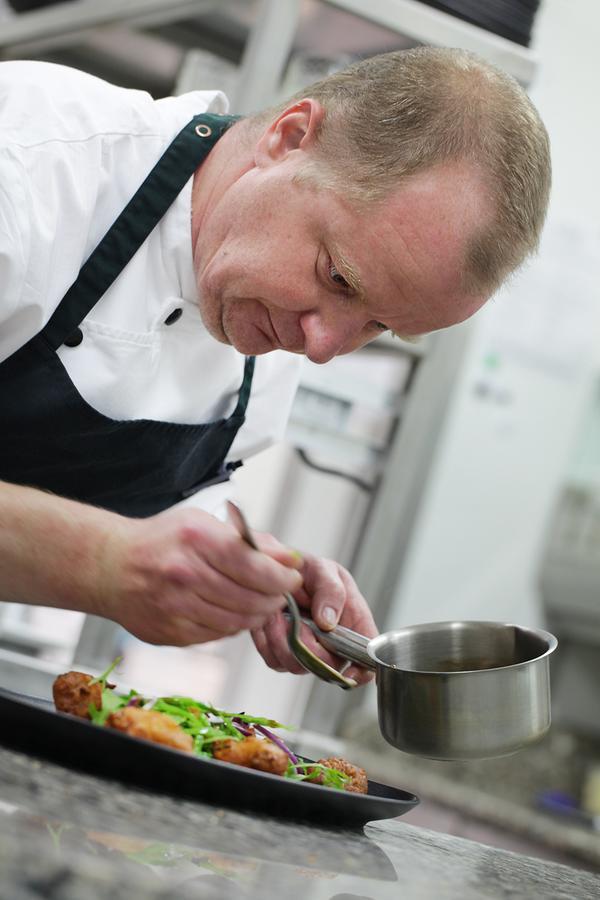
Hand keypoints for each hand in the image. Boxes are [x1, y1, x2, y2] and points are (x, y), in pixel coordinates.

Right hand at [95, 507, 302, 645]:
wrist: (109, 566)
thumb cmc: (160, 542)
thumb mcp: (204, 524)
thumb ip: (250, 542)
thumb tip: (289, 558)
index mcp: (197, 539)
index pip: (257, 566)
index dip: (282, 577)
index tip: (291, 578)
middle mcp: (185, 573)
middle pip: (251, 598)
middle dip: (274, 598)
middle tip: (278, 593)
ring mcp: (176, 606)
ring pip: (238, 621)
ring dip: (256, 614)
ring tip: (257, 602)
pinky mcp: (171, 633)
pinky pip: (218, 635)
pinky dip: (231, 625)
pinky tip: (229, 611)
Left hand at [251, 537, 377, 684]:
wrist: (278, 570)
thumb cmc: (309, 570)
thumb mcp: (325, 570)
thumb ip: (331, 591)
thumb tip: (329, 621)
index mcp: (354, 624)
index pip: (367, 659)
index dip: (362, 670)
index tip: (349, 669)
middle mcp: (333, 644)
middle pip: (328, 668)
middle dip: (310, 647)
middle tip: (296, 621)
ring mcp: (309, 652)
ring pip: (298, 666)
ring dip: (284, 640)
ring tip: (280, 614)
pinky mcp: (283, 654)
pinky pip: (275, 660)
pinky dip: (268, 640)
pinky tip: (271, 619)